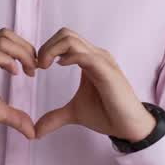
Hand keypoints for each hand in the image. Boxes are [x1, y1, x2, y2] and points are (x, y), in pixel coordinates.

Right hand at [0, 29, 36, 152]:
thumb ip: (16, 117)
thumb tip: (33, 131)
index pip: (7, 38)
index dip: (25, 49)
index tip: (33, 68)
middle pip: (6, 33)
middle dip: (25, 47)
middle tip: (33, 68)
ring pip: (1, 39)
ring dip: (20, 52)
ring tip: (25, 71)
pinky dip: (8, 60)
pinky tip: (14, 74)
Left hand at [33, 28, 155, 142]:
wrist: (129, 126)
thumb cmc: (106, 114)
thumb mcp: (74, 113)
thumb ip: (55, 117)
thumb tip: (36, 131)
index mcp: (88, 60)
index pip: (64, 39)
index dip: (46, 49)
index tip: (37, 68)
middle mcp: (95, 55)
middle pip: (65, 34)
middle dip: (46, 46)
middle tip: (39, 66)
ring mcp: (101, 61)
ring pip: (71, 40)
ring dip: (52, 50)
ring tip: (44, 66)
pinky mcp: (106, 71)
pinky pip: (84, 55)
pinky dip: (68, 57)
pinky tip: (59, 66)